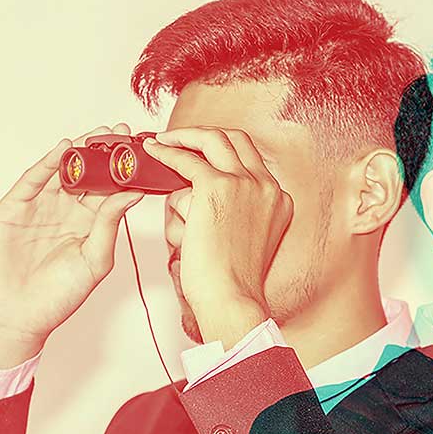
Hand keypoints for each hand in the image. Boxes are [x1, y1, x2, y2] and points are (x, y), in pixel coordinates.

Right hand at [0, 124, 146, 367]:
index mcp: (89, 225)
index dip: (125, 171)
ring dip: (79, 151)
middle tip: (125, 132)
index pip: (110, 190)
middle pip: (87, 174)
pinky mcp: (14, 208)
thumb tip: (135, 193)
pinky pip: (33, 180)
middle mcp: (66, 212)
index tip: (144, 152)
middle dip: (105, 153)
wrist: (16, 317)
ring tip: (100, 134)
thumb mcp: (94, 259)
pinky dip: (47, 163)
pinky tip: (64, 148)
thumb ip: (110, 224)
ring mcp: (39, 207)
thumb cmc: (58, 297)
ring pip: (62, 171)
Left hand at [142, 126, 289, 346]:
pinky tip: (153, 152)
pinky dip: (167, 153)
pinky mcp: (217, 187)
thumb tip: (194, 196)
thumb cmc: (232, 281)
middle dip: (204, 134)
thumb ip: (235, 213)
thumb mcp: (246, 240)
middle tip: (180, 139)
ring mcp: (244, 184)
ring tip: (162, 142)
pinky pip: (186, 160)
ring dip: (184, 138)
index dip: (223, 150)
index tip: (201, 151)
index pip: (251, 159)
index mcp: (279, 199)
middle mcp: (266, 186)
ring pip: (212, 141)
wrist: (232, 299)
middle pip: (236, 139)